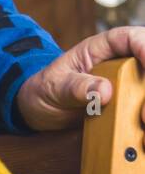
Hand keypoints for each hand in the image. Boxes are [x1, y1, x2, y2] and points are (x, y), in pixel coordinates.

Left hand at [16, 26, 144, 130]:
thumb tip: (104, 91)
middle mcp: (121, 64)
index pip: (130, 38)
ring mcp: (128, 85)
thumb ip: (76, 87)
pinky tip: (140, 135)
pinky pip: (141, 111)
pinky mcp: (128, 106)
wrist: (39, 112)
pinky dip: (142, 123)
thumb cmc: (46, 90)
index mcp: (102, 48)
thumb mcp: (54, 87)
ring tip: (142, 124)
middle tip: (142, 114)